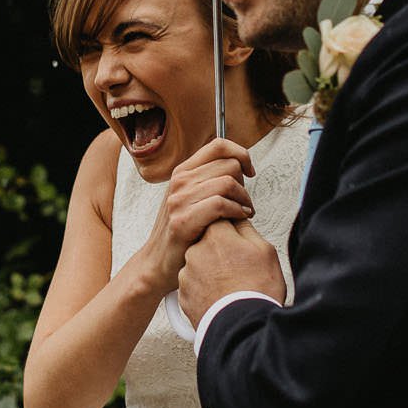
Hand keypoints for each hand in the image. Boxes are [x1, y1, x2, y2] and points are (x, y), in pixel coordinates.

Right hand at [140, 138, 255, 289]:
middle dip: (245, 184)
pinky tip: (238, 219)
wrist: (158, 262)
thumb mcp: (191, 198)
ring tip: (245, 213)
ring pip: (227, 183)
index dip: (241, 154)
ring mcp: (179, 200)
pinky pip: (220, 205)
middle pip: (229, 165)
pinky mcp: (183, 220)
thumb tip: (240, 167)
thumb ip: (209, 180)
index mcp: (183, 172)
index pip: (218, 146)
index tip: (249, 171)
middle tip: (245, 202)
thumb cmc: (181, 231)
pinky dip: (236, 211)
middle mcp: (180, 181)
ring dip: (244, 200)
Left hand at [180, 220, 285, 324]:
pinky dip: (204, 288)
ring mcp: (187, 274)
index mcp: (216, 235)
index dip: (232, 228)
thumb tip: (238, 219)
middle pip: (208, 241)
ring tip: (231, 284)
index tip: (238, 239)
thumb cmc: (257, 290)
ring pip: (200, 263)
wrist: (242, 327)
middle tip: (238, 265)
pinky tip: (221, 295)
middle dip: (221, 249)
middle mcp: (196, 251)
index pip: (219, 218)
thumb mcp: (264, 250)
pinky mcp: (184, 294)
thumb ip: (246, 228)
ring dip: (212, 269)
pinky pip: (194, 284)